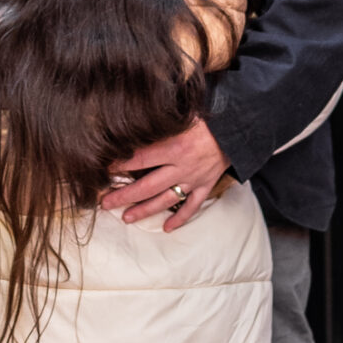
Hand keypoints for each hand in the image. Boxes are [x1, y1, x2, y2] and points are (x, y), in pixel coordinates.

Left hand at [99, 116, 228, 230]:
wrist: (240, 127)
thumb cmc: (208, 117)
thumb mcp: (183, 114)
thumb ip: (160, 122)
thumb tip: (134, 118)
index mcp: (175, 147)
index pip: (140, 159)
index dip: (120, 165)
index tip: (103, 170)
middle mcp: (182, 167)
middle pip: (147, 186)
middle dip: (124, 195)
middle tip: (105, 203)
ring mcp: (194, 179)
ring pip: (165, 199)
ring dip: (145, 210)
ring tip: (126, 218)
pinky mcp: (206, 184)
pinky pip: (192, 206)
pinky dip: (180, 218)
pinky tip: (167, 228)